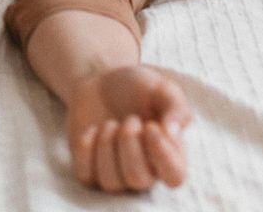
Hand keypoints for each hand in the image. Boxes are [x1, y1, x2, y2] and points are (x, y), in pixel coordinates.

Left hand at [65, 64, 190, 192]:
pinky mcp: (90, 170)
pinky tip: (92, 130)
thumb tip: (173, 133)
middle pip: (138, 180)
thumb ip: (176, 108)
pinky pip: (85, 175)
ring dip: (106, 145)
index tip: (151, 126)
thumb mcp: (163, 89)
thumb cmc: (139, 89)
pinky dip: (86, 149)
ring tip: (110, 123)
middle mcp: (145, 171)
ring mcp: (116, 174)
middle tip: (130, 119)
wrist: (102, 80)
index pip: (175, 177)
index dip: (163, 156)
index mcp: (169, 155)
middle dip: (129, 146)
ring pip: (110, 181)